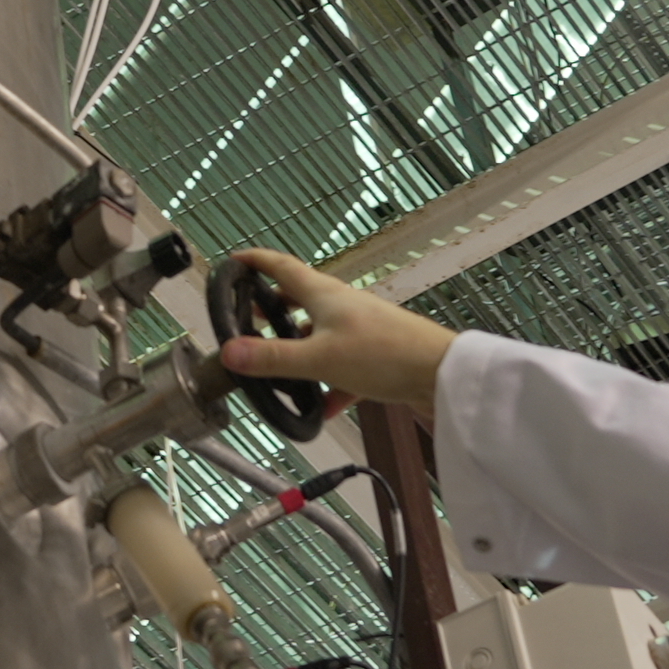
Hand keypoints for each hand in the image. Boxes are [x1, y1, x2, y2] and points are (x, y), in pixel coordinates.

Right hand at [214, 249, 456, 415]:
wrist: (439, 373)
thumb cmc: (384, 354)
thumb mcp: (319, 359)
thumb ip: (272, 358)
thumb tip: (229, 352)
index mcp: (324, 294)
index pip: (282, 267)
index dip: (256, 262)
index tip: (235, 261)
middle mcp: (341, 305)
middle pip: (300, 299)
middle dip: (273, 307)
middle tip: (249, 318)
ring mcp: (360, 328)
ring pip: (320, 333)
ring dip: (299, 347)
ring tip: (280, 369)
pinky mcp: (376, 353)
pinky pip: (343, 366)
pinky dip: (329, 383)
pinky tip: (323, 408)